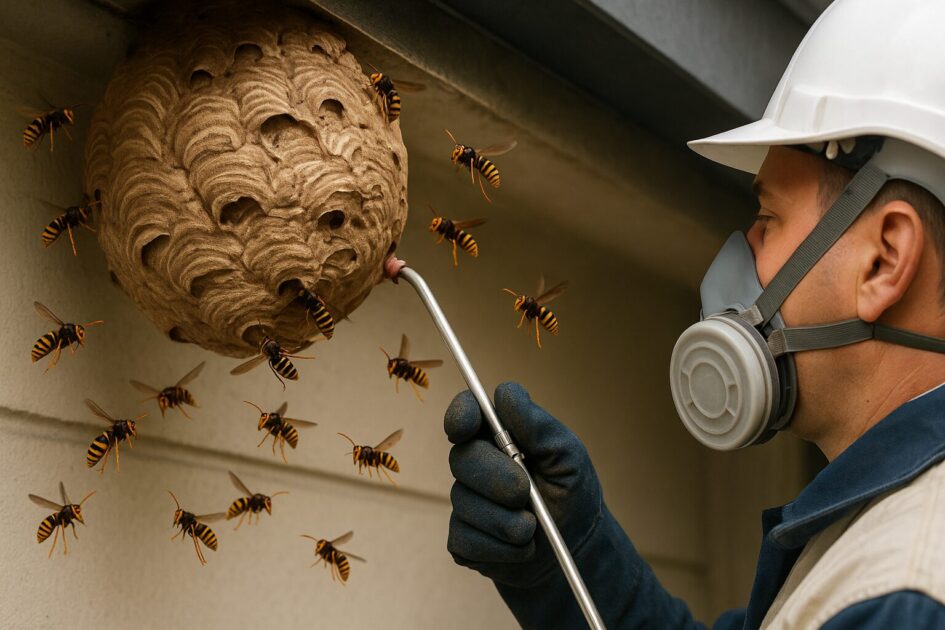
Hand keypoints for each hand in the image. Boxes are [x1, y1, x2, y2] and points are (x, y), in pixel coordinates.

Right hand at [444, 382, 602, 587]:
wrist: (577, 546)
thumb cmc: (572, 491)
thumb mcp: (567, 454)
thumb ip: (537, 424)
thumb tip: (505, 392)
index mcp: (497, 437)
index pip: (465, 414)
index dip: (459, 415)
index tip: (466, 425)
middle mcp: (475, 466)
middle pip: (462, 458)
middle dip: (495, 477)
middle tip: (525, 492)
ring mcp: (466, 503)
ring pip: (466, 504)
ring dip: (506, 520)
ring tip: (534, 528)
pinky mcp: (463, 540)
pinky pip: (467, 540)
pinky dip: (501, 548)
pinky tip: (522, 548)